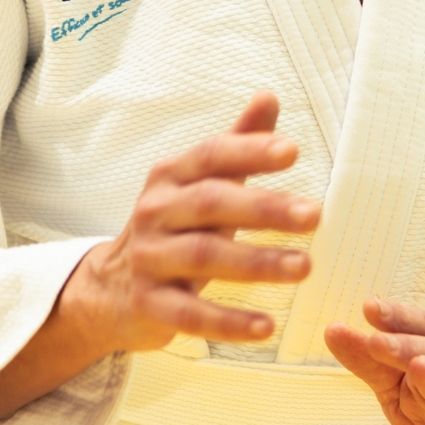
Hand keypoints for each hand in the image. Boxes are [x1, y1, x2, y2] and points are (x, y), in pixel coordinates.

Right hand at [0, 94, 319, 424]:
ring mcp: (148, 259)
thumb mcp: (199, 185)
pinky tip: (266, 327)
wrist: (109, 289)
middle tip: (314, 215)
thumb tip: (268, 97)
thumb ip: (236, 144)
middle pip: (211, 204)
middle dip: (264, 209)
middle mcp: (155, 213)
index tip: (293, 151)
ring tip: (304, 267)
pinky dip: (229, 322)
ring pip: (204, 257)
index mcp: (170, 178)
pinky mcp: (149, 304)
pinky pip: (191, 314)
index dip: (249, 151)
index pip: (210, 156)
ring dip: (257, 263)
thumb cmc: (173, 228)